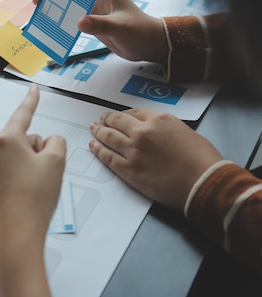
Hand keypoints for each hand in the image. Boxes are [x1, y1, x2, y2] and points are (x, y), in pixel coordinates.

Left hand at [0, 83, 65, 296]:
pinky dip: (22, 177)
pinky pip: (12, 171)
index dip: (32, 99)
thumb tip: (46, 144)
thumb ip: (55, 142)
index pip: (23, 113)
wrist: (17, 232)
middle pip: (25, 139)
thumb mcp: (56, 162)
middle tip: (45, 174)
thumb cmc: (35, 196)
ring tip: (35, 187)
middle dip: (38, 151)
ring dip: (31, 165)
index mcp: (7, 139)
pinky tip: (26, 195)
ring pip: (19, 156)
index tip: (33, 87)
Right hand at [33, 0, 167, 62]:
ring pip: (65, 0)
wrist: (146, 46)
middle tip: (37, 0)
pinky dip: (57, 18)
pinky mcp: (89, 21)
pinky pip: (69, 16)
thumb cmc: (139, 31)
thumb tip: (78, 23)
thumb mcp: (120, 27)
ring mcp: (91, 8)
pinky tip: (47, 24)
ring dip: (51, 3)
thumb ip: (101, 25)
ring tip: (38, 10)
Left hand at [89, 108, 223, 209]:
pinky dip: (98, 150)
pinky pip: (107, 157)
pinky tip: (93, 146)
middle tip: (99, 120)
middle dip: (106, 120)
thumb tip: (152, 132)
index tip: (116, 116)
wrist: (203, 182)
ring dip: (98, 132)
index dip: (122, 114)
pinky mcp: (128, 170)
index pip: (133, 113)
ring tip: (92, 129)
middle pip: (117, 122)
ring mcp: (132, 151)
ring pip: (108, 137)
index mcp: (158, 119)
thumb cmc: (202, 159)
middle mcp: (142, 132)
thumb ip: (164, 128)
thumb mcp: (185, 131)